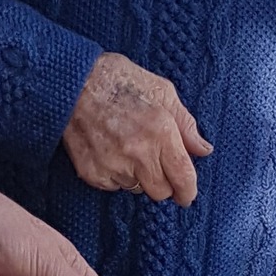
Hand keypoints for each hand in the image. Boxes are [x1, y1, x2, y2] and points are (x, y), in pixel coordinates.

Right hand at [63, 53, 211, 205]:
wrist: (72, 81)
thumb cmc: (119, 80)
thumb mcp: (162, 91)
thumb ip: (185, 124)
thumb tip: (203, 149)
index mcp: (160, 132)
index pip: (183, 176)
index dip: (188, 191)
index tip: (187, 195)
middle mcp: (138, 153)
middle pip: (160, 192)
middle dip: (164, 183)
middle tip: (156, 165)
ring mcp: (112, 165)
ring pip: (136, 189)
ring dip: (138, 177)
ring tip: (128, 149)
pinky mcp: (91, 172)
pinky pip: (113, 186)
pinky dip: (116, 175)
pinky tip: (110, 151)